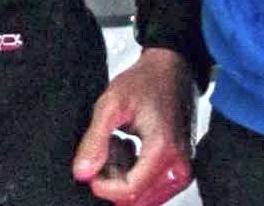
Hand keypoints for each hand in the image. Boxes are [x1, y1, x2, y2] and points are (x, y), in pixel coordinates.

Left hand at [72, 48, 195, 204]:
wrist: (170, 69)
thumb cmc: (145, 82)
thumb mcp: (111, 104)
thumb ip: (95, 140)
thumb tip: (82, 173)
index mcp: (164, 152)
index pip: (129, 191)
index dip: (103, 185)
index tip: (90, 169)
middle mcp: (179, 168)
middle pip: (135, 198)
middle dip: (114, 179)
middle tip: (107, 148)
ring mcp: (181, 172)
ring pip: (141, 195)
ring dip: (123, 176)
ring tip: (117, 144)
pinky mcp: (179, 171)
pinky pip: (150, 188)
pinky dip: (133, 173)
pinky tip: (127, 147)